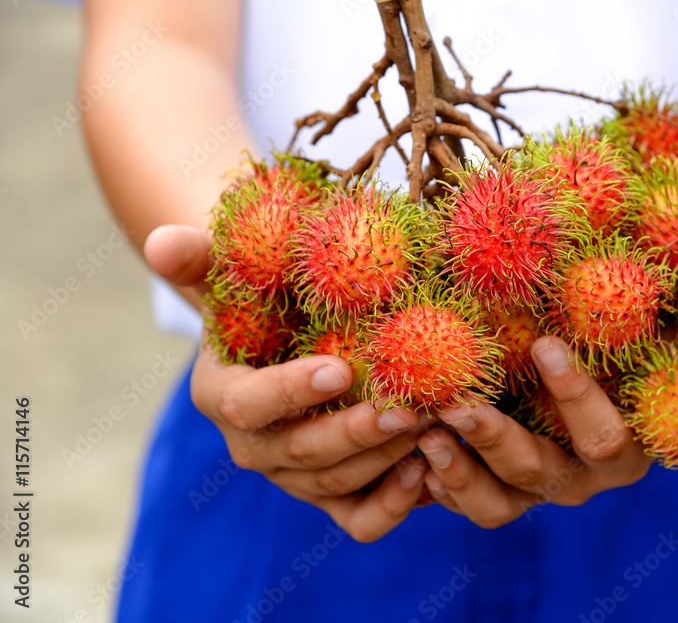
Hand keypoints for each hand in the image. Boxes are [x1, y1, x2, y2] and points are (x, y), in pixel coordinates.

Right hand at [144, 225, 431, 541]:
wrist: (290, 334)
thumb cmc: (263, 294)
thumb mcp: (228, 270)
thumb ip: (195, 256)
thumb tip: (162, 243)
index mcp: (220, 394)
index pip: (248, 404)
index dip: (290, 391)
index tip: (339, 369)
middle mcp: (253, 445)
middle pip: (300, 453)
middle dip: (354, 434)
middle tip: (405, 409)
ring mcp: (293, 474)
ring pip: (337, 483)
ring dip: (385, 459)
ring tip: (430, 425)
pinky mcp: (331, 491)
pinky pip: (358, 517)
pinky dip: (392, 505)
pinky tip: (428, 473)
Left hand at [415, 271, 677, 527]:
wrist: (622, 373)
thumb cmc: (661, 351)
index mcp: (630, 445)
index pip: (606, 432)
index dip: (578, 395)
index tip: (546, 343)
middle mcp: (582, 476)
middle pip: (539, 473)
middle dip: (497, 440)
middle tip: (455, 402)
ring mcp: (537, 486)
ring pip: (495, 503)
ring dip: (457, 474)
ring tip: (422, 434)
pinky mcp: (500, 483)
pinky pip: (466, 500)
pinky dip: (435, 485)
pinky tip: (407, 443)